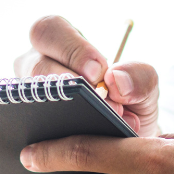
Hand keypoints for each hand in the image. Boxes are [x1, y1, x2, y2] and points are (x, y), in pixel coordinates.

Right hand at [13, 15, 159, 135]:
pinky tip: (82, 144)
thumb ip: (140, 76)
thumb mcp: (144, 86)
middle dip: (65, 80)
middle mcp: (37, 65)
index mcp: (61, 42)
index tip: (98, 71)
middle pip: (34, 63)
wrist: (128, 143)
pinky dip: (57, 137)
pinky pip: (31, 128)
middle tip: (97, 98)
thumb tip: (115, 80)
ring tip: (100, 122)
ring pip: (30, 96)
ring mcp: (30, 96)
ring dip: (64, 110)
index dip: (71, 48)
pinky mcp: (30, 126)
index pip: (50, 29)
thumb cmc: (129, 103)